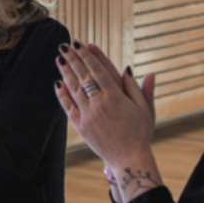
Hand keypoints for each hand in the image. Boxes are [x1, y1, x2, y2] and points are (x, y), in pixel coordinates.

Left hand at [53, 42, 162, 201]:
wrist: (128, 158)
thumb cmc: (140, 133)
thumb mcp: (145, 109)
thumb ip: (137, 88)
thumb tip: (130, 68)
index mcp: (115, 96)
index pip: (98, 70)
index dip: (88, 55)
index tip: (80, 44)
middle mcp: (99, 103)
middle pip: (82, 75)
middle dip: (73, 59)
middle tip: (64, 45)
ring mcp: (87, 114)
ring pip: (73, 88)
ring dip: (65, 72)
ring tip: (59, 58)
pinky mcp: (80, 125)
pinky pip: (68, 106)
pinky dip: (62, 94)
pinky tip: (58, 82)